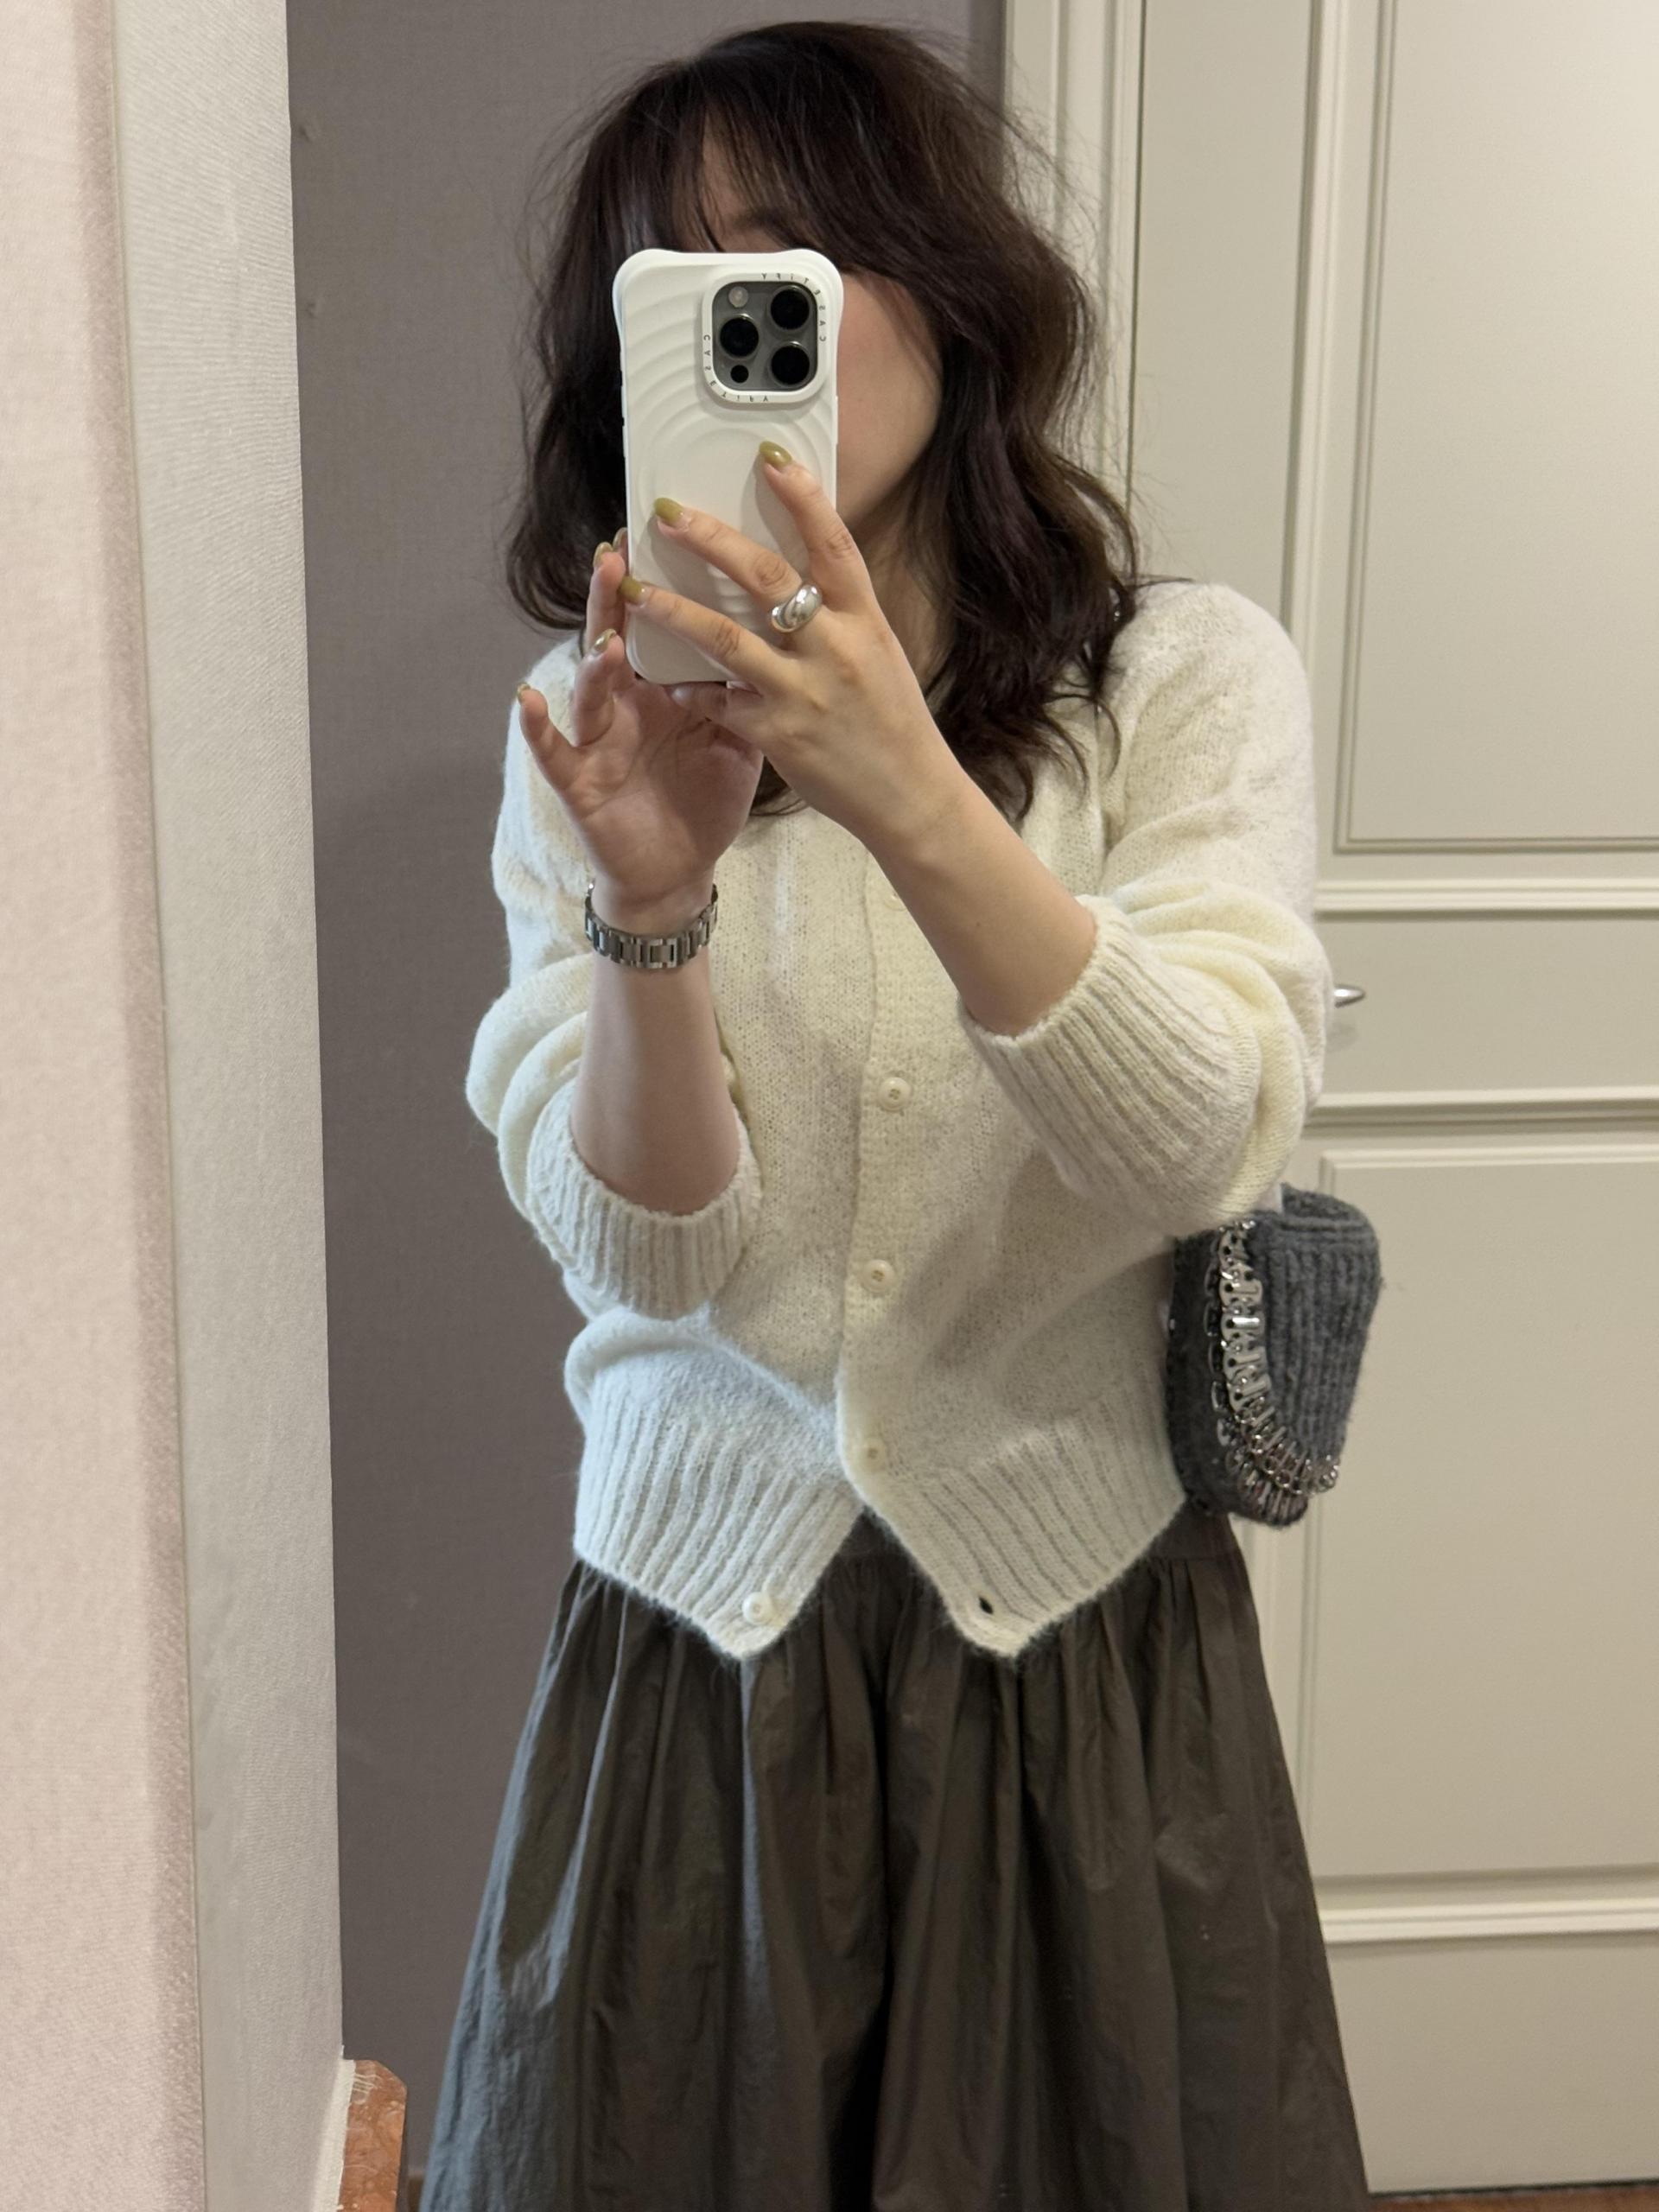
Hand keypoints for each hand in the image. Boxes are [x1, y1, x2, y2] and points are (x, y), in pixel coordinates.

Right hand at [516, 524, 764, 915]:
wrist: (678, 872)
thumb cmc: (702, 801)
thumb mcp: (735, 743)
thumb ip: (746, 693)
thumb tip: (784, 639)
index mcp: (663, 690)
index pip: (657, 626)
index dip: (657, 582)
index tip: (665, 531)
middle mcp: (626, 706)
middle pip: (614, 640)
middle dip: (613, 601)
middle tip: (617, 555)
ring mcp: (598, 743)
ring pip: (590, 693)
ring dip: (594, 663)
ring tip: (605, 637)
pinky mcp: (580, 785)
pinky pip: (555, 754)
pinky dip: (539, 728)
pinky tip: (531, 700)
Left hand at [627, 446, 963, 850]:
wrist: (909, 798)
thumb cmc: (893, 722)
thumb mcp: (880, 653)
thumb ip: (841, 613)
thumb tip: (803, 568)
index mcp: (866, 622)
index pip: (832, 545)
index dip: (801, 497)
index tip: (769, 457)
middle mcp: (835, 650)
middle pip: (767, 578)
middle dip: (712, 540)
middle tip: (668, 513)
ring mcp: (805, 693)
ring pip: (727, 639)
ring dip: (674, 610)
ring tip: (634, 590)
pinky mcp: (779, 736)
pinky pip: (721, 703)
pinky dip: (692, 689)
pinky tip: (669, 679)